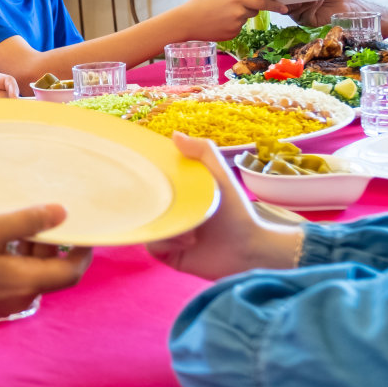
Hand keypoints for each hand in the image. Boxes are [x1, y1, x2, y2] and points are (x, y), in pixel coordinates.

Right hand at [0, 205, 91, 315]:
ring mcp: (5, 303)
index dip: (83, 249)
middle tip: (39, 216)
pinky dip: (14, 259)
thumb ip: (28, 220)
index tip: (82, 227)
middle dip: (51, 243)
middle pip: (51, 271)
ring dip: (30, 249)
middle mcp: (22, 298)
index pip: (72, 271)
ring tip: (13, 223)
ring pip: (31, 273)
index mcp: (27, 282)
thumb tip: (61, 213)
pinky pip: (14, 279)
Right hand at [144, 133, 302, 279]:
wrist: (248, 249)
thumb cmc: (236, 212)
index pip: (152, 179)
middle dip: (148, 200)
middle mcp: (169, 210)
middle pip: (144, 201)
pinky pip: (153, 244)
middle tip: (156, 199)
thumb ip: (203, 152)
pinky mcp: (167, 252)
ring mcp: (167, 231)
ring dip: (166, 223)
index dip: (145, 173)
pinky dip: (168, 241)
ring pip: (147, 223)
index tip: (139, 168)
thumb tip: (174, 135)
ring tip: (189, 226)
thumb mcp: (221, 175)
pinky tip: (188, 240)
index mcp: (178, 190)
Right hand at [171, 0, 288, 41]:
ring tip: (219, 15)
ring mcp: (236, 26)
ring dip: (237, 16)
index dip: (275, 5)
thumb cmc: (200, 3)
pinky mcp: (232, 35)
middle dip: (247, 8)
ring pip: (244, 19)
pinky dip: (231, 25)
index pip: (263, 3)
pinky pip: (237, 28)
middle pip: (253, 11)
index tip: (285, 7)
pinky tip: (217, 23)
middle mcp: (239, 14)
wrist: (186, 22)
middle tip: (229, 5)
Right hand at [281, 0, 350, 26]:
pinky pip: (305, 16)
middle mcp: (294, 7)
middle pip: (283, 6)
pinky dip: (311, 8)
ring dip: (303, 3)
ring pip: (293, 12)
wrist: (346, 1)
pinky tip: (318, 1)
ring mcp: (300, 15)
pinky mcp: (309, 22)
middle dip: (287, 0)